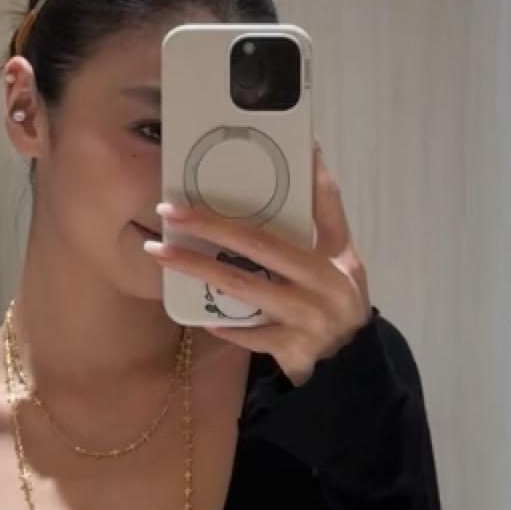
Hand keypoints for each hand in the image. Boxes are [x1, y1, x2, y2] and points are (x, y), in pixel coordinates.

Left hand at [144, 149, 370, 385]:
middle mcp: (323, 283)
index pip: (323, 205)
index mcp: (337, 255)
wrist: (351, 359)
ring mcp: (305, 317)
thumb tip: (309, 156)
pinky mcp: (289, 347)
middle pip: (260, 245)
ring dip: (196, 268)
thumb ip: (324, 215)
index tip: (275, 150)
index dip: (307, 176)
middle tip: (170, 211)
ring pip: (241, 287)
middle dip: (211, 226)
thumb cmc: (338, 296)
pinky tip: (200, 313)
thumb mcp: (341, 257)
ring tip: (159, 252)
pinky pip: (245, 332)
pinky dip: (222, 323)